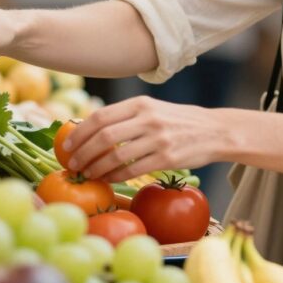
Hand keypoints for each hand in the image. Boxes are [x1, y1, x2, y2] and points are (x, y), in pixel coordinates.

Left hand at [64, 96, 222, 181]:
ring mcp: (159, 139)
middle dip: (83, 152)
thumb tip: (89, 128)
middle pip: (104, 136)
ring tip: (87, 174)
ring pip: (116, 156)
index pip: (101, 117)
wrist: (215, 130)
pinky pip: (133, 170)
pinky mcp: (167, 158)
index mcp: (141, 103)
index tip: (67, 145)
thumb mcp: (153, 109)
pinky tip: (108, 179)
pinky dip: (115, 176)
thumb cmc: (178, 121)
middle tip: (73, 164)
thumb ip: (126, 116)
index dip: (79, 133)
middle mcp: (148, 118)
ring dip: (96, 168)